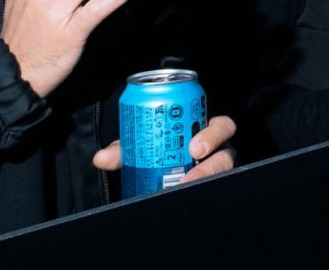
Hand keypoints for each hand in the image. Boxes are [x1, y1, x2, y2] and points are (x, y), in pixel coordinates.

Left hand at [93, 115, 238, 183]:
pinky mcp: (209, 187)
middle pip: (227, 153)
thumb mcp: (141, 146)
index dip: (214, 135)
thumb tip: (101, 158)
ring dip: (205, 180)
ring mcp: (214, 170)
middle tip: (190, 174)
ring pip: (222, 174)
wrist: (153, 175)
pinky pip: (211, 190)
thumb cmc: (154, 151)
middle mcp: (216, 151)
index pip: (223, 127)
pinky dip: (198, 193)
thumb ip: (123, 150)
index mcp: (205, 131)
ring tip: (185, 190)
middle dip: (212, 164)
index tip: (193, 148)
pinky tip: (183, 201)